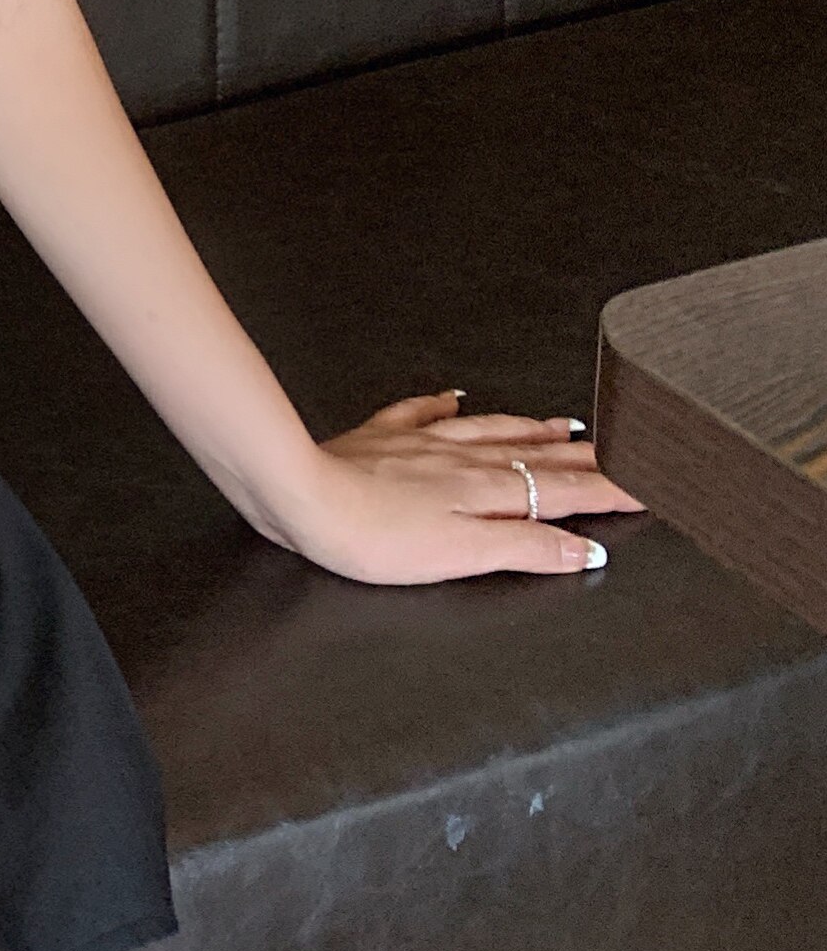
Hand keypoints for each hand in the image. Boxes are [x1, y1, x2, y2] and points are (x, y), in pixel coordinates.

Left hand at [276, 389, 647, 582]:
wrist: (302, 496)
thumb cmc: (376, 536)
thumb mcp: (464, 554)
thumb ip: (528, 549)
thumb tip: (585, 548)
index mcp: (486, 489)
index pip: (563, 492)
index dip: (608, 490)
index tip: (647, 486)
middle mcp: (460, 457)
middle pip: (535, 457)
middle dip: (585, 459)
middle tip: (623, 452)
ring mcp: (419, 442)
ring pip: (490, 429)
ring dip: (531, 429)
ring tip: (564, 427)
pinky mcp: (379, 437)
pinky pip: (420, 412)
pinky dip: (443, 403)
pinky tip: (454, 396)